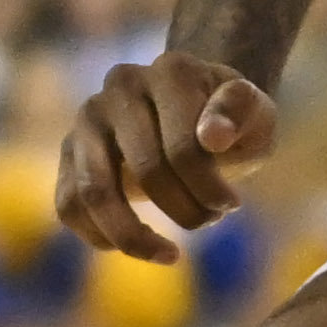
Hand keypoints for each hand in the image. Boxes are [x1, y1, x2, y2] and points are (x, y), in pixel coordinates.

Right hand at [57, 50, 273, 261]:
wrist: (196, 112)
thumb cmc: (229, 120)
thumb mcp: (256, 113)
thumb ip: (241, 114)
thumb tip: (213, 137)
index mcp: (171, 71)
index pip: (184, 147)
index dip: (210, 189)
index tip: (231, 205)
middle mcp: (121, 85)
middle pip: (145, 170)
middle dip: (184, 210)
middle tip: (208, 220)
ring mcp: (89, 118)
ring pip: (93, 191)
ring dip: (133, 236)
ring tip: (169, 255)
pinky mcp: (69, 150)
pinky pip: (69, 205)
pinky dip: (99, 236)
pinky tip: (138, 246)